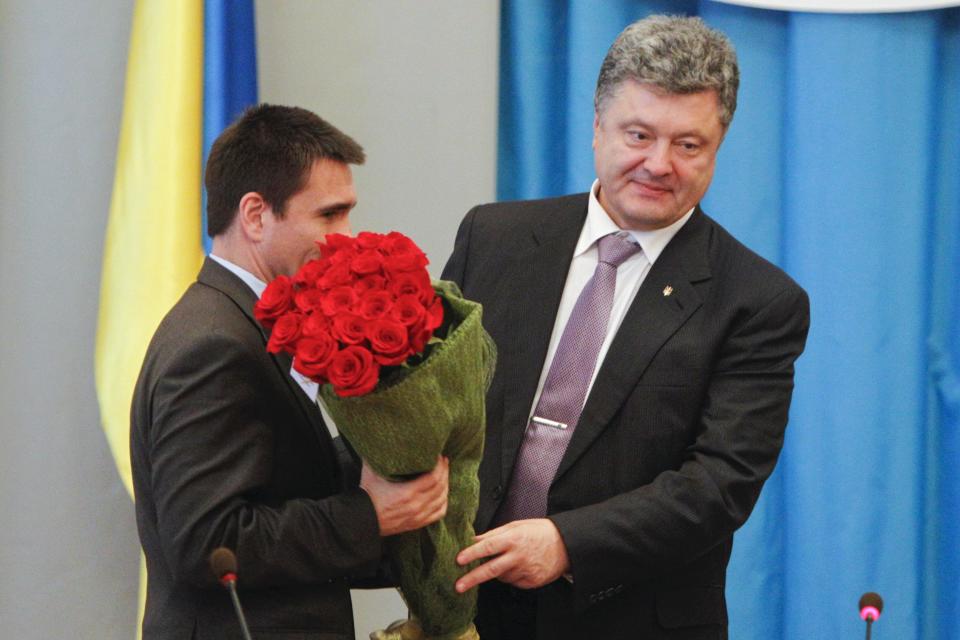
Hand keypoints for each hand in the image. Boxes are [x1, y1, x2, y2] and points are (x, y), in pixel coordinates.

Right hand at [360, 456, 448, 536]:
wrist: (360, 519)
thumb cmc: (366, 496)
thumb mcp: (371, 472)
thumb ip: (377, 455)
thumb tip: (379, 439)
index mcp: (407, 493)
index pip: (434, 477)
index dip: (440, 466)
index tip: (439, 456)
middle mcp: (416, 506)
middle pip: (440, 487)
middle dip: (444, 472)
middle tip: (443, 462)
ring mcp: (417, 516)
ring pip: (442, 500)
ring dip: (445, 486)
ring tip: (444, 475)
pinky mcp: (417, 523)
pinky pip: (438, 513)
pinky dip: (443, 502)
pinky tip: (442, 494)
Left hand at [454, 519, 569, 591]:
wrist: (566, 545)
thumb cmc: (539, 532)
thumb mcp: (516, 526)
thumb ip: (494, 534)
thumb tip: (473, 540)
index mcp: (514, 538)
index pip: (488, 546)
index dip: (472, 553)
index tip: (459, 560)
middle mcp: (519, 556)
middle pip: (491, 570)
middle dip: (473, 578)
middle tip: (458, 586)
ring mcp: (526, 571)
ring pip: (501, 577)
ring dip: (498, 572)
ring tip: (511, 560)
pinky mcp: (532, 582)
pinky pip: (513, 582)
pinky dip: (511, 576)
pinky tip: (520, 566)